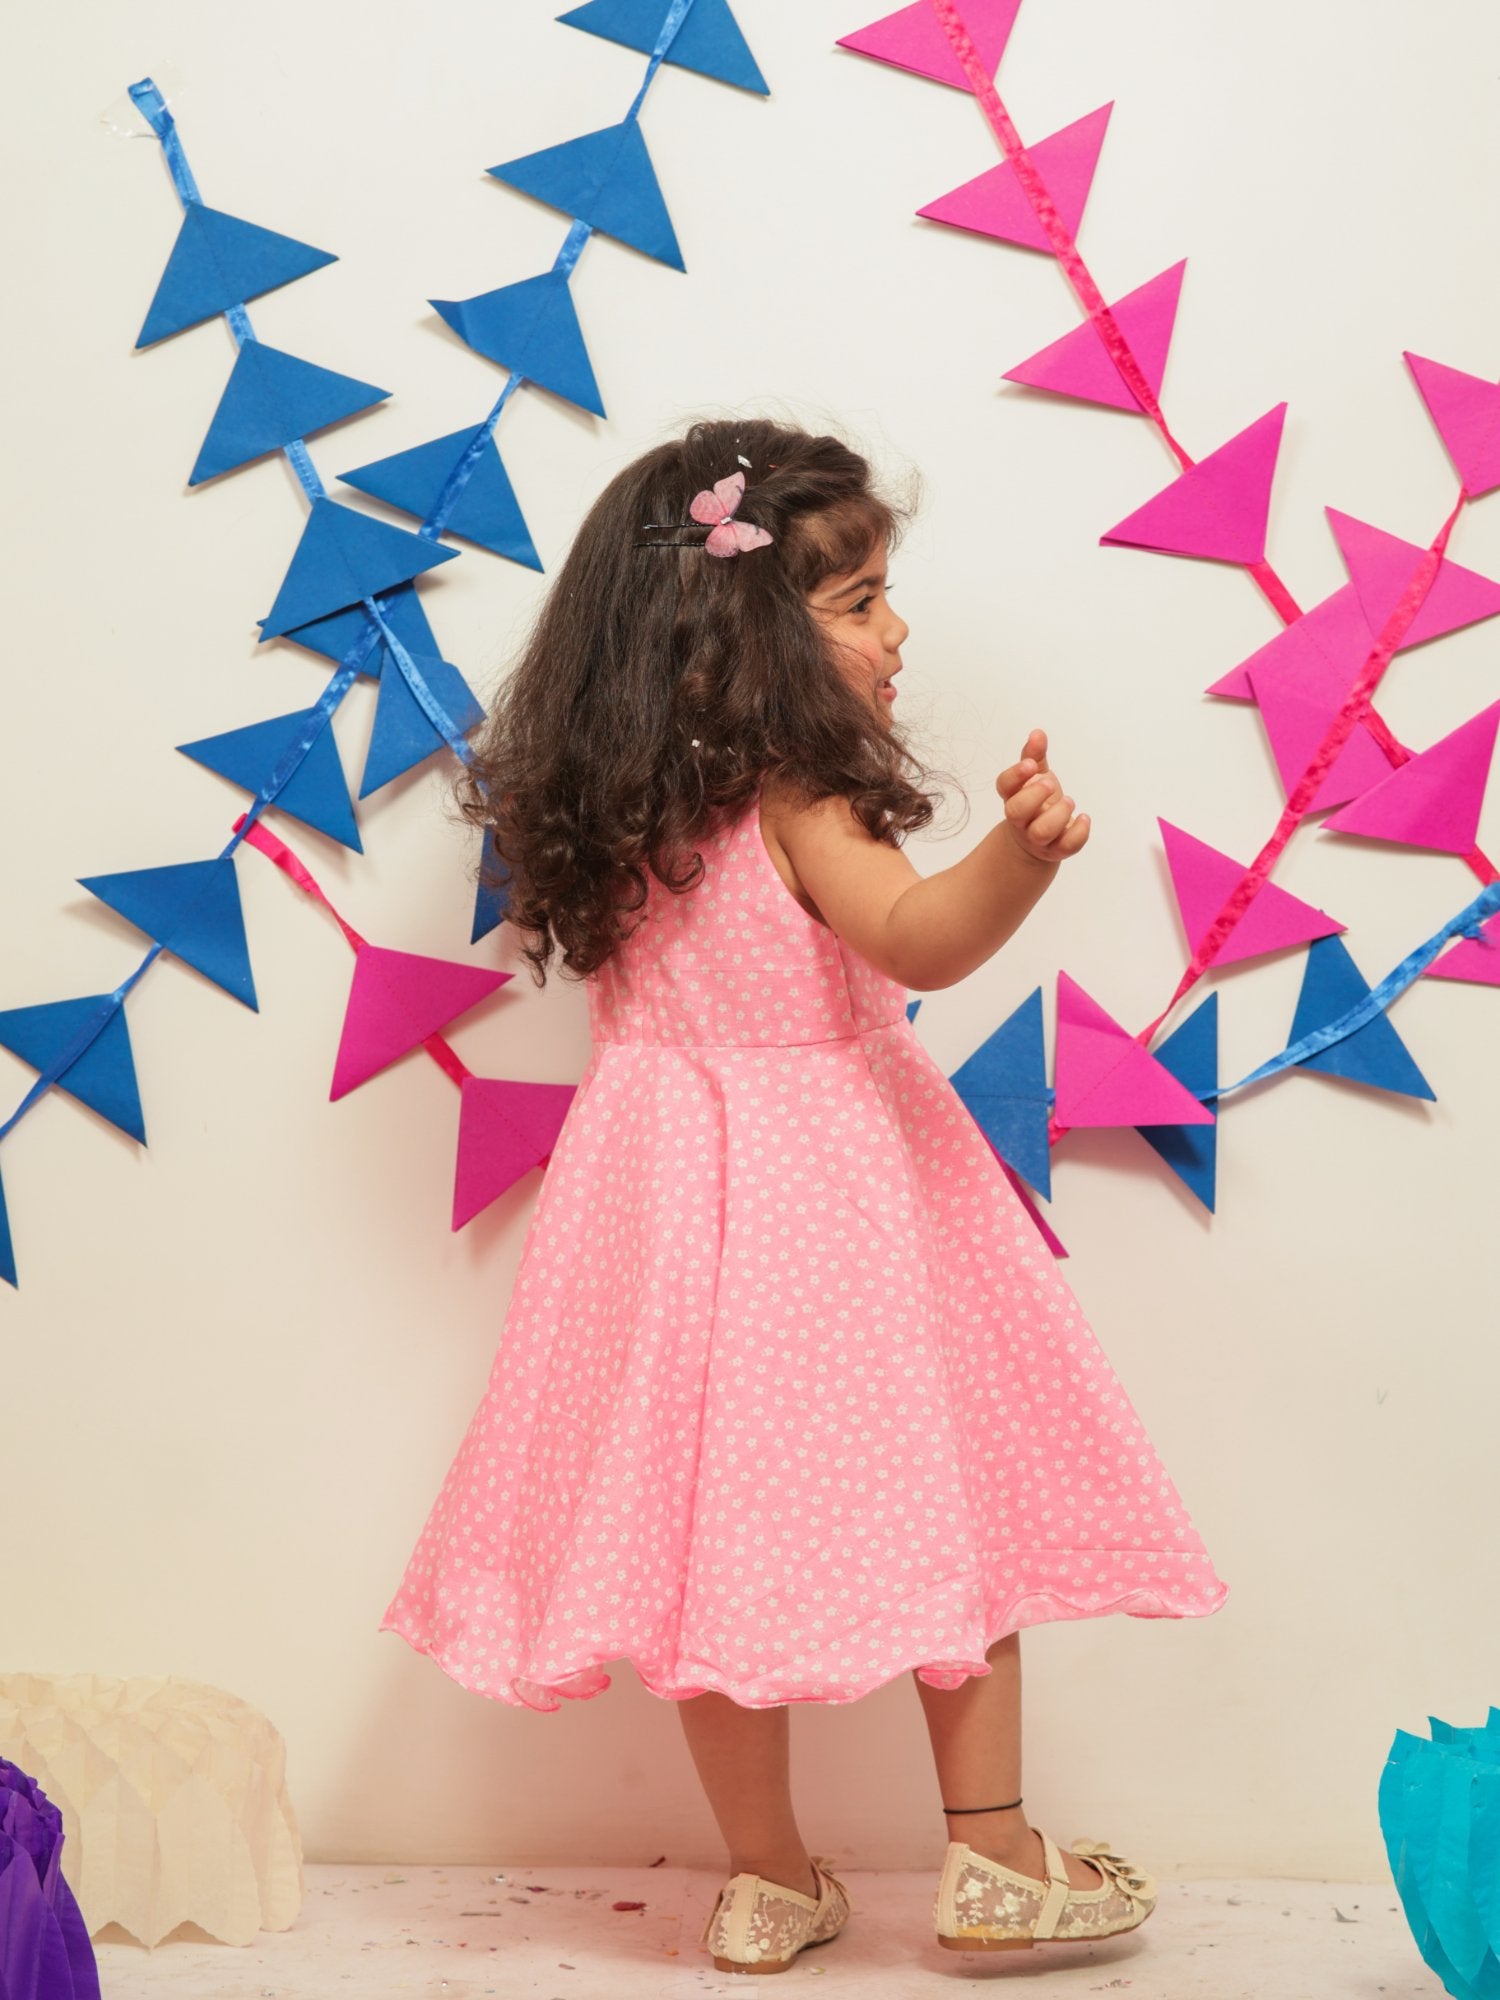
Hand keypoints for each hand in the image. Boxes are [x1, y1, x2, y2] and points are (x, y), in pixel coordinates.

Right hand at [994, 727, 1090, 864]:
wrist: (1038, 841)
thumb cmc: (1037, 802)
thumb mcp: (1036, 777)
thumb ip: (1034, 756)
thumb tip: (1037, 733)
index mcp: (1013, 797)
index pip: (1004, 786)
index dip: (1016, 775)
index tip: (1031, 765)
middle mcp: (1021, 820)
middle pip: (1016, 812)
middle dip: (1034, 795)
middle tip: (1051, 784)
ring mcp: (1038, 838)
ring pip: (1041, 832)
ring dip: (1057, 815)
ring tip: (1069, 801)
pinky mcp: (1056, 850)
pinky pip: (1067, 846)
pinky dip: (1079, 832)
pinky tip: (1084, 818)